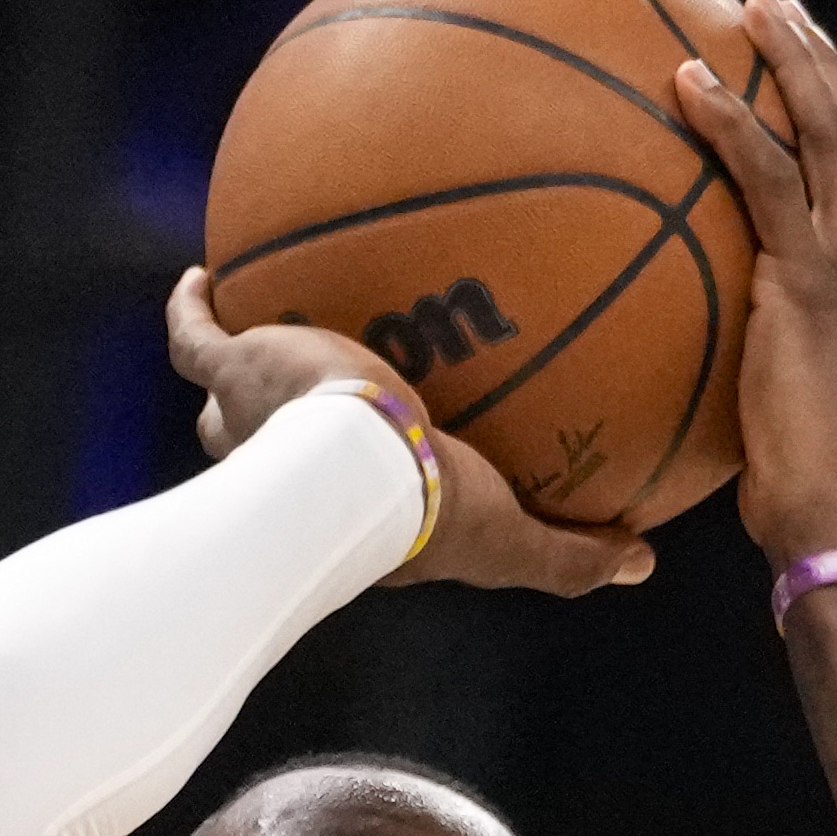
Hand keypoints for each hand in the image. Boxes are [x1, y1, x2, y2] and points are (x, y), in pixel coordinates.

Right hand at [161, 272, 648, 595]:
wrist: (355, 469)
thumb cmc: (424, 509)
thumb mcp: (510, 537)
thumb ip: (570, 551)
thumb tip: (642, 561)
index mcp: (343, 503)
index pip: (342, 493)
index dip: (348, 478)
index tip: (370, 457)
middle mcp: (286, 466)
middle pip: (262, 449)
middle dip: (267, 428)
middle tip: (298, 392)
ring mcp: (250, 416)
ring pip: (224, 401)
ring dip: (235, 372)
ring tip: (251, 329)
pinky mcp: (234, 367)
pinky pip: (195, 334)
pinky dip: (194, 305)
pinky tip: (204, 274)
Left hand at [675, 0, 836, 567]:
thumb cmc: (807, 512)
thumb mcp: (787, 435)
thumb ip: (761, 391)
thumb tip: (702, 395)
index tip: (808, 84)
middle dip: (825, 68)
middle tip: (781, 11)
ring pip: (832, 136)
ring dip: (795, 65)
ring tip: (753, 10)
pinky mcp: (811, 284)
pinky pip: (765, 181)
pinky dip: (731, 124)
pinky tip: (687, 83)